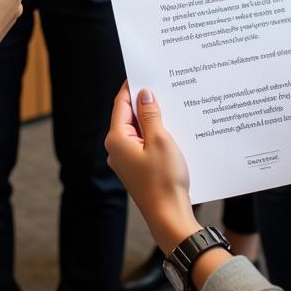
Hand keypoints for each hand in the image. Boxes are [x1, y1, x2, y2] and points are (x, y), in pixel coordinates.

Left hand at [105, 83, 200, 252]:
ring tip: (172, 106)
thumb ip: (151, 115)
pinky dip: (157, 135)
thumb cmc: (164, 181)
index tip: (145, 72)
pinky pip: (145, 144)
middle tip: (164, 86)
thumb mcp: (161, 140)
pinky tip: (173, 130)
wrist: (170, 218)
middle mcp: (117, 149)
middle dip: (146, 102)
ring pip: (139, 130)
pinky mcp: (138, 169)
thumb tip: (144, 94)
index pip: (122, 103)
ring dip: (154, 119)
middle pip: (130, 116)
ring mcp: (127, 161)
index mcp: (117, 139)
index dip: (133, 87)